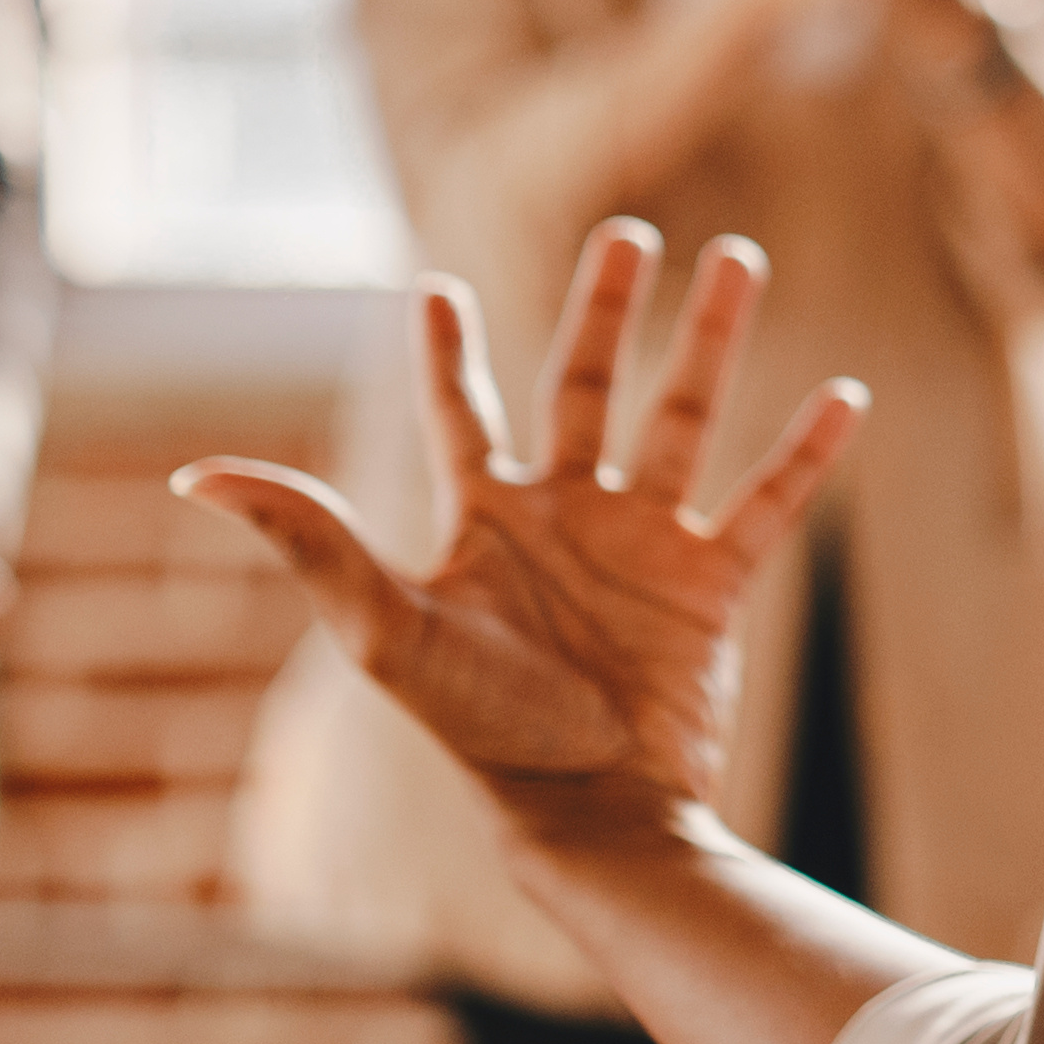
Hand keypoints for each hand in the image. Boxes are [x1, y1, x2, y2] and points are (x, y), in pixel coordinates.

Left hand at [185, 222, 865, 850]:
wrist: (587, 809)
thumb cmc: (475, 726)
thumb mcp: (382, 626)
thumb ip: (308, 540)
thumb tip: (196, 476)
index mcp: (485, 522)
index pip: (463, 412)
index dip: (448, 353)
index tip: (432, 289)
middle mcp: (565, 519)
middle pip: (584, 386)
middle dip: (605, 310)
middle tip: (626, 233)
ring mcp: (643, 546)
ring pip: (683, 417)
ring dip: (710, 340)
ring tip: (736, 257)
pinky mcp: (710, 584)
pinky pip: (766, 502)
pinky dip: (808, 451)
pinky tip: (848, 395)